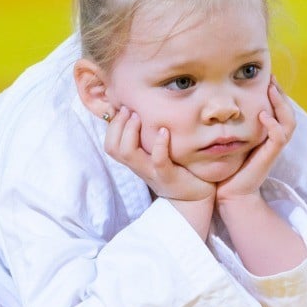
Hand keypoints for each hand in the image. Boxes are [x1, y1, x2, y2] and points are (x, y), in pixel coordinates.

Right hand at [104, 107, 214, 238]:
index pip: (110, 144)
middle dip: (117, 125)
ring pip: (128, 154)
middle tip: (129, 110)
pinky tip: (164, 131)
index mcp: (135, 161)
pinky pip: (158, 161)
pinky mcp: (169, 177)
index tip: (122, 108)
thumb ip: (151, 139)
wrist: (195, 199)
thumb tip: (146, 111)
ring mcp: (153, 173)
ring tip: (139, 117)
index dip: (112, 125)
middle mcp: (139, 167)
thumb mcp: (159, 154)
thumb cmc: (179, 170)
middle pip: (113, 148)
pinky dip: (159, 144)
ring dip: (131, 132)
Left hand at [216, 79, 295, 203]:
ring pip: (289, 122)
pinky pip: (279, 137)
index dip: (277, 95)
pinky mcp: (269, 157)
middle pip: (289, 113)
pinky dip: (273, 124)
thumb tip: (221, 105)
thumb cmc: (229, 168)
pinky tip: (263, 115)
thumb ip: (233, 125)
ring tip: (271, 90)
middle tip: (272, 79)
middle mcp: (274, 140)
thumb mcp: (231, 141)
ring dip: (281, 105)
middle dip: (281, 94)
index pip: (280, 111)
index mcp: (268, 136)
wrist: (231, 194)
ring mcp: (273, 149)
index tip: (267, 79)